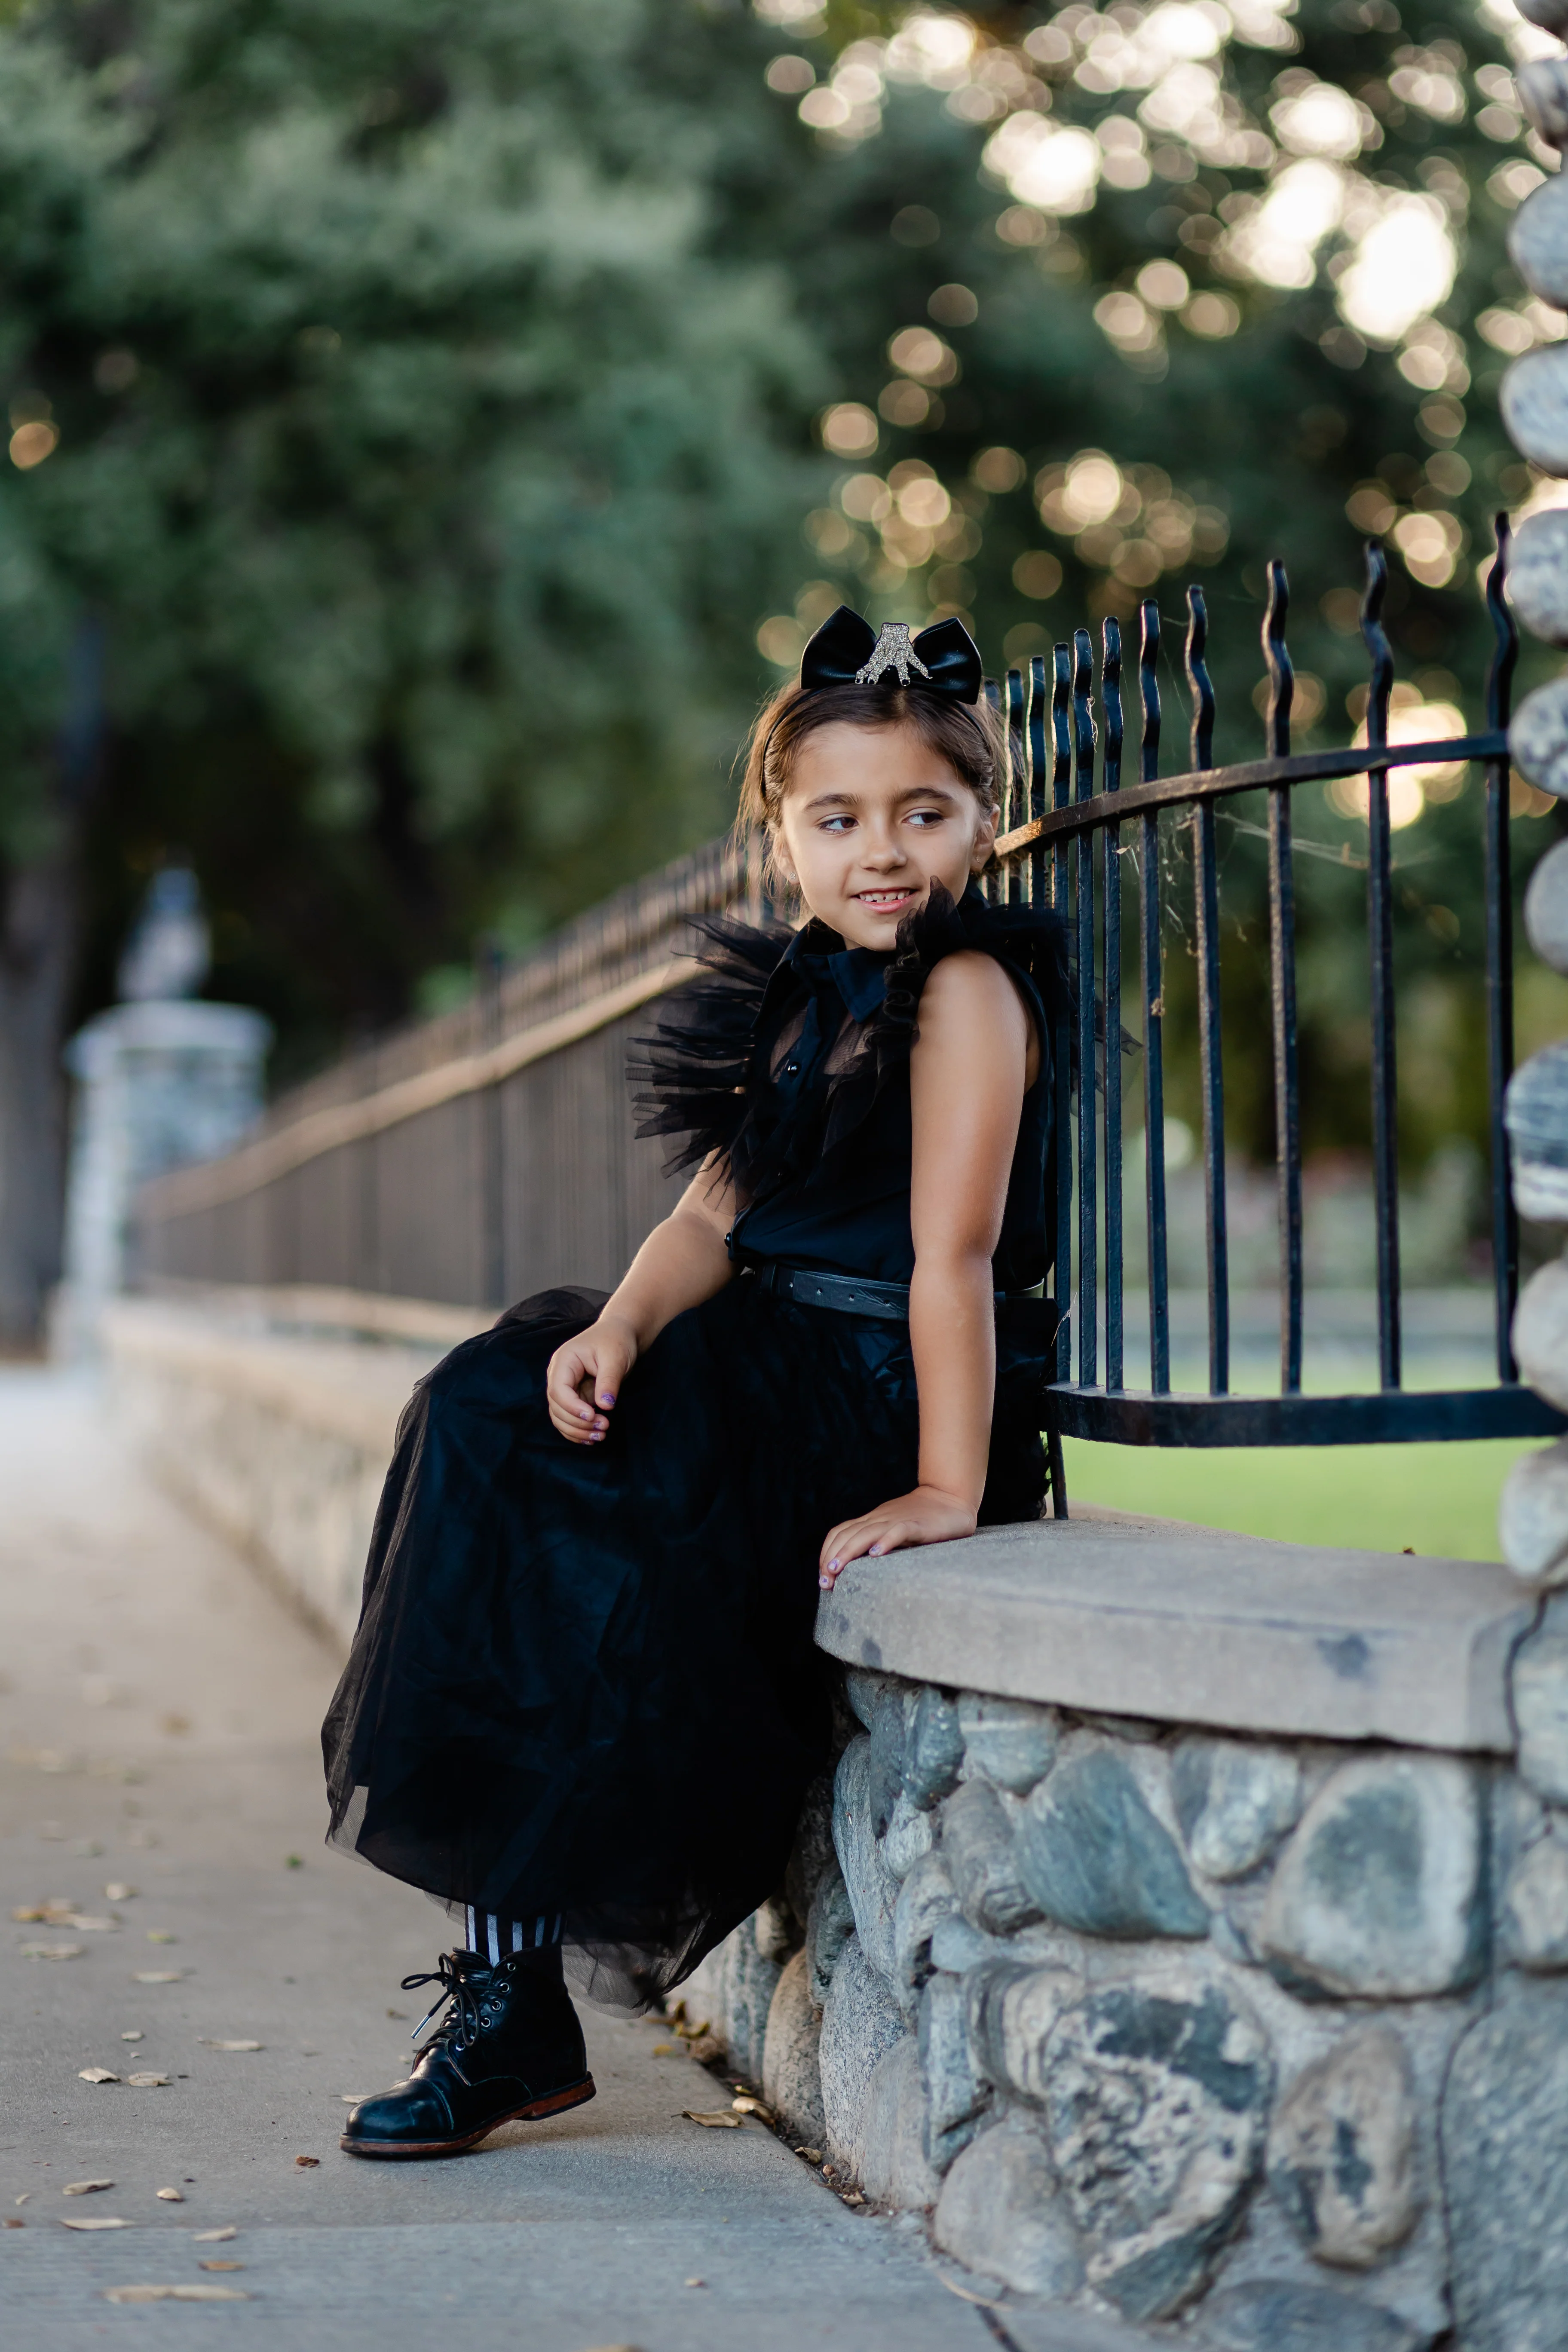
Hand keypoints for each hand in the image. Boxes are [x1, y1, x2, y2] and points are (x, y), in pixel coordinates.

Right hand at [546, 1315, 638, 1444]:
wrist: (621, 1334)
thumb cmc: (617, 1340)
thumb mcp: (615, 1358)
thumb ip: (608, 1381)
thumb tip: (605, 1406)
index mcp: (564, 1361)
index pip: (558, 1390)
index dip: (572, 1408)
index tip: (592, 1416)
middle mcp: (559, 1375)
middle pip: (557, 1407)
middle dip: (577, 1422)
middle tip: (604, 1428)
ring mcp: (565, 1387)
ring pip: (560, 1416)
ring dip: (577, 1430)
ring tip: (600, 1436)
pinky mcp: (575, 1397)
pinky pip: (568, 1418)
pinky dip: (577, 1431)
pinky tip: (592, 1438)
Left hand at [817, 1486, 977, 1590]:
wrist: (951, 1497)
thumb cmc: (923, 1519)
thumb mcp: (893, 1529)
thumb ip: (877, 1541)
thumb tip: (858, 1566)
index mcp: (872, 1521)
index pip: (839, 1533)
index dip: (827, 1552)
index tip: (824, 1577)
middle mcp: (880, 1519)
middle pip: (847, 1534)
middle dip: (831, 1558)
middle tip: (825, 1582)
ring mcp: (898, 1520)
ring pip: (866, 1533)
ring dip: (848, 1552)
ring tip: (836, 1570)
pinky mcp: (918, 1525)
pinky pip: (898, 1531)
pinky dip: (885, 1542)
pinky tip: (875, 1555)